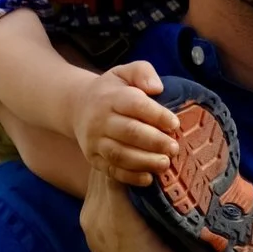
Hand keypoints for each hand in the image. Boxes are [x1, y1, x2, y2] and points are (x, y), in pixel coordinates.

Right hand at [78, 58, 182, 184]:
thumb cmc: (111, 91)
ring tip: (165, 164)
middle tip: (174, 148)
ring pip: (120, 154)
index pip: (135, 105)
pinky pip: (111, 170)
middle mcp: (100, 120)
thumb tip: (157, 88)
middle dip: (155, 141)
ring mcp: (95, 142)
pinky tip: (148, 178)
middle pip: (129, 132)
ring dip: (145, 161)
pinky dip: (130, 177)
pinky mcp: (93, 159)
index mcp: (111, 97)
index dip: (157, 115)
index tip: (175, 124)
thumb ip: (142, 72)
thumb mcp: (124, 73)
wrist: (78, 107)